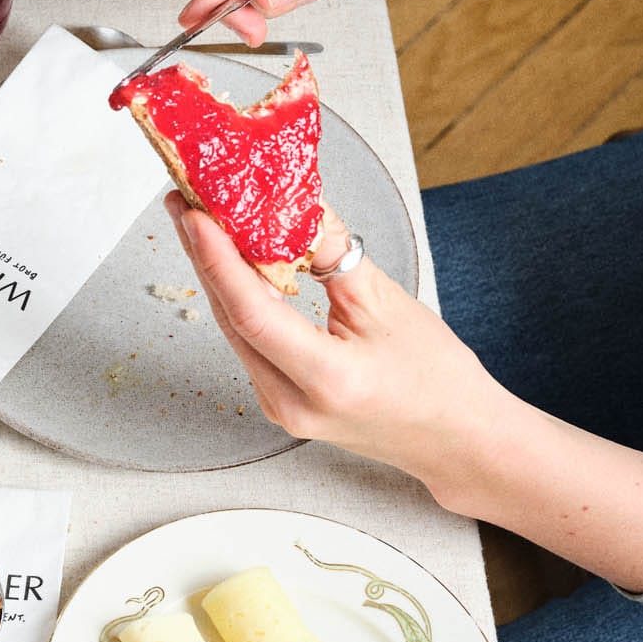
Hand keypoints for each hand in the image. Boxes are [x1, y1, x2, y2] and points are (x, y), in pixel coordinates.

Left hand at [164, 194, 503, 491]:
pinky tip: (231, 265)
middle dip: (205, 255)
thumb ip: (333, 253)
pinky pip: (248, 344)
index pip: (252, 312)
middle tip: (186, 202)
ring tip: (202, 223)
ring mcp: (279, 409)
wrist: (456, 439)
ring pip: (234, 331)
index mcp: (327, 379)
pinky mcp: (278, 403)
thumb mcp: (389, 303)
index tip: (194, 214)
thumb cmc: (438, 378)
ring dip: (217, 276)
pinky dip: (238, 301)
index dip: (217, 259)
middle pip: (231, 318)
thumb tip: (293, 205)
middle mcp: (291, 403)